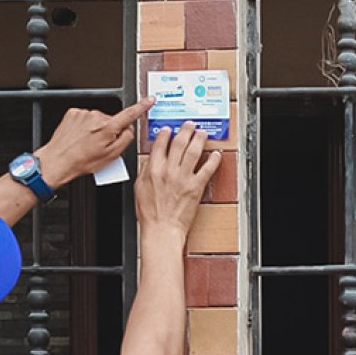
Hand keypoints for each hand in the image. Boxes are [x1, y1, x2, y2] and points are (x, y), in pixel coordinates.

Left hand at [34, 98, 155, 187]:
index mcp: (108, 128)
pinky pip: (85, 119)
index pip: (130, 114)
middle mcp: (96, 117)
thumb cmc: (81, 161)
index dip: (142, 106)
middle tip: (100, 146)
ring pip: (98, 120)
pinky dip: (85, 127)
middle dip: (109, 132)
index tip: (149, 100)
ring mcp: (84, 114)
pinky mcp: (74, 113)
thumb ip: (125, 140)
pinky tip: (80, 138)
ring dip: (96, 130)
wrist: (58, 160)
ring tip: (87, 144)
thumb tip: (129, 130)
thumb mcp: (111, 156)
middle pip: (112, 121)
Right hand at [134, 121, 221, 238]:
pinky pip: (207, 169)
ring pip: (193, 151)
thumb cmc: (150, 214)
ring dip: (199, 139)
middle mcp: (169, 171)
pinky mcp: (196, 187)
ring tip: (202, 133)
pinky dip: (213, 160)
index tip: (169, 129)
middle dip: (185, 130)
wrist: (162, 229)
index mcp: (153, 170)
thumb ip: (146, 171)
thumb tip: (151, 159)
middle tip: (189, 125)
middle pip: (179, 143)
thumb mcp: (139, 188)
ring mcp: (183, 178)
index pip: (160, 144)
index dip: (165, 133)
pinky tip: (216, 154)